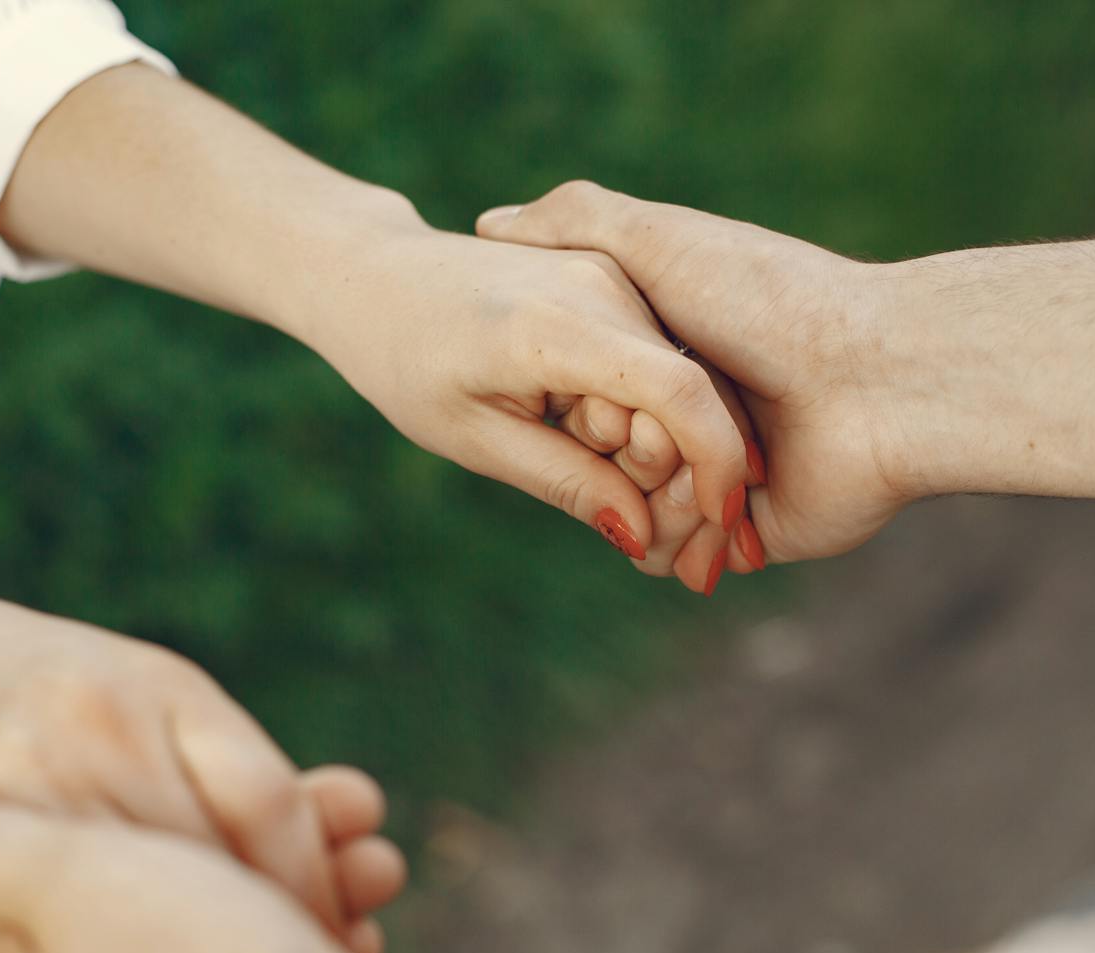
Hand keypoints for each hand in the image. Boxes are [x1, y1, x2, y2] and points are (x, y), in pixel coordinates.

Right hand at [0, 584, 403, 952]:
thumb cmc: (14, 691)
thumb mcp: (127, 695)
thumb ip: (209, 761)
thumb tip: (338, 829)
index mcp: (171, 688)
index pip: (273, 802)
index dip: (317, 884)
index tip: (347, 938)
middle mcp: (116, 719)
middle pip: (228, 848)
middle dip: (284, 928)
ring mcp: (40, 762)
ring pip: (149, 886)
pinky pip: (56, 901)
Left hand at [297, 225, 750, 556]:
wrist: (375, 277)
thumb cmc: (407, 363)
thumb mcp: (475, 439)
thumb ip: (565, 483)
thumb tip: (642, 538)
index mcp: (554, 326)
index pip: (679, 392)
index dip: (715, 466)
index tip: (720, 528)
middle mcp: (599, 283)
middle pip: (690, 393)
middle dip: (679, 470)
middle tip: (629, 519)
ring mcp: (611, 272)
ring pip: (681, 378)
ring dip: (659, 441)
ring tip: (586, 455)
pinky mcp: (613, 274)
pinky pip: (657, 356)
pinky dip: (646, 409)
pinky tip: (597, 432)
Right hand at [477, 183, 911, 564]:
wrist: (879, 381)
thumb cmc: (769, 302)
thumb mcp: (660, 243)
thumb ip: (574, 222)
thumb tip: (488, 223)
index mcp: (669, 352)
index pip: (580, 393)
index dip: (572, 403)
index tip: (591, 394)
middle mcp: (690, 416)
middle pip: (598, 459)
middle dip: (607, 459)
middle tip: (647, 438)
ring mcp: (717, 477)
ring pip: (630, 516)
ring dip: (647, 508)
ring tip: (693, 481)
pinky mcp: (745, 532)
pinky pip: (676, 559)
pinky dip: (679, 547)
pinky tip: (709, 521)